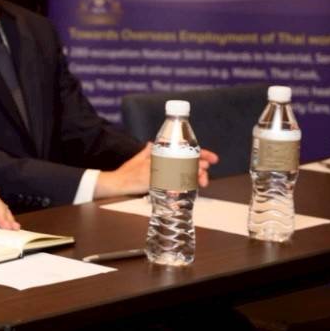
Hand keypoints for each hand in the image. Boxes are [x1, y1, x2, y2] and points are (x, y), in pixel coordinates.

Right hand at [95, 145, 220, 197]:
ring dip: (194, 175)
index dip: (201, 154)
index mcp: (159, 156)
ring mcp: (158, 173)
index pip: (183, 152)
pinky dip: (183, 185)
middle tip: (207, 168)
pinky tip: (190, 187)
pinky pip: (173, 184)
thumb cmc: (126, 172)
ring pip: (183, 173)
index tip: (213, 158)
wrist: (116, 183)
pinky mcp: (155, 182)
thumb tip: (152, 143)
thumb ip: (147, 151)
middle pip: (186, 162)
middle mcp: (160, 163)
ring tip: (202, 178)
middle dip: (200, 165)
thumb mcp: (138, 159)